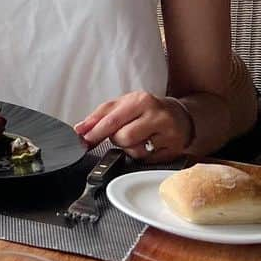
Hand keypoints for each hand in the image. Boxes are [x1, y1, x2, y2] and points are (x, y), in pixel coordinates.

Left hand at [74, 92, 192, 161]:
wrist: (180, 116)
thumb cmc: (146, 110)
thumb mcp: (123, 105)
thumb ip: (99, 116)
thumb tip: (80, 130)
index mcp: (141, 100)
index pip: (112, 120)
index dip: (95, 133)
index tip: (84, 141)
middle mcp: (157, 115)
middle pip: (123, 137)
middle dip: (116, 140)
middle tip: (120, 134)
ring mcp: (168, 134)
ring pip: (135, 151)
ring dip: (129, 148)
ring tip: (137, 138)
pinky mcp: (174, 150)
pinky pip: (147, 160)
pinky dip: (142, 155)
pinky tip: (148, 144)